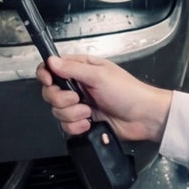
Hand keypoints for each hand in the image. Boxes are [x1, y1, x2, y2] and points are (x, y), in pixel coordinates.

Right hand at [41, 54, 171, 144]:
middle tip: (78, 99)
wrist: (143, 118)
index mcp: (81, 68)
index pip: (51, 67)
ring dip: (72, 114)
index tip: (49, 81)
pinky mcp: (82, 121)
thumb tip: (51, 61)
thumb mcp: (99, 75)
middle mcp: (77, 85)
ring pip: (57, 111)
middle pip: (49, 92)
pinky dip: (76, 126)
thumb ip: (72, 69)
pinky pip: (66, 126)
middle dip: (61, 99)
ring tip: (89, 112)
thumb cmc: (128, 92)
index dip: (45, 74)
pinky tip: (89, 123)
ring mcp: (79, 104)